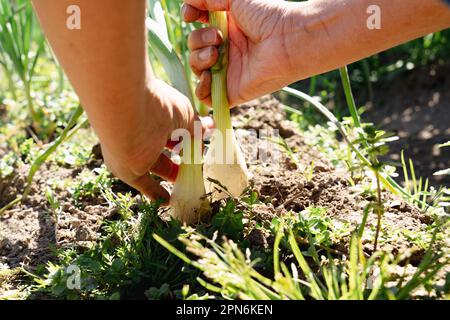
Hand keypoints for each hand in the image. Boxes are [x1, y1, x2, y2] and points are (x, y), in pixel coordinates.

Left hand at [98, 79, 208, 204]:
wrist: (129, 112)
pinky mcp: (131, 171)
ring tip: (193, 179)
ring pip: (158, 165)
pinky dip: (156, 192)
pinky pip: (145, 184)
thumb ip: (197, 127)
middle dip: (182, 155)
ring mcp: (136, 151)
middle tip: (199, 163)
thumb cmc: (160, 106)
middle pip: (165, 147)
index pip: (173, 128)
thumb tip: (209, 130)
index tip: (201, 145)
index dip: (187, 136)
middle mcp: (143, 131)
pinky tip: (168, 200)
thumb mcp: (186, 114)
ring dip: (173, 173)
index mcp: (155, 113)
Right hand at [182, 0, 305, 105]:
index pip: (198, 25)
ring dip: (198, 59)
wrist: (286, 39)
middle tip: (218, 37)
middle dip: (197, 40)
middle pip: (194, 47)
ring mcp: (228, 72)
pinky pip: (205, 96)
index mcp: (227, 28)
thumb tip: (186, 3)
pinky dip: (200, 86)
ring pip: (196, 69)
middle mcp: (226, 50)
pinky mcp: (231, 91)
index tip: (191, 15)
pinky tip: (208, 75)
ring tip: (216, 53)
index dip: (190, 19)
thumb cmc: (266, 15)